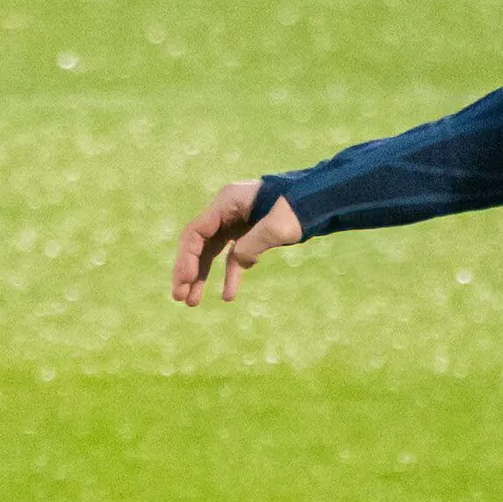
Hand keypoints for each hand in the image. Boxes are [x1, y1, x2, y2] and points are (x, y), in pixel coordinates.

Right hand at [168, 180, 301, 305]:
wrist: (323, 198)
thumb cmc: (301, 207)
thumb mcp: (278, 227)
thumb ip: (252, 244)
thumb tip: (237, 262)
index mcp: (227, 202)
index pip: (196, 232)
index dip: (186, 258)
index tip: (184, 282)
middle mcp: (227, 210)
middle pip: (198, 243)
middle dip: (187, 271)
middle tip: (179, 297)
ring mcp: (237, 221)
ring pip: (210, 252)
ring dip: (201, 276)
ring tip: (191, 302)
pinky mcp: (250, 233)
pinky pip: (232, 256)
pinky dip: (229, 275)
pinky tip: (227, 296)